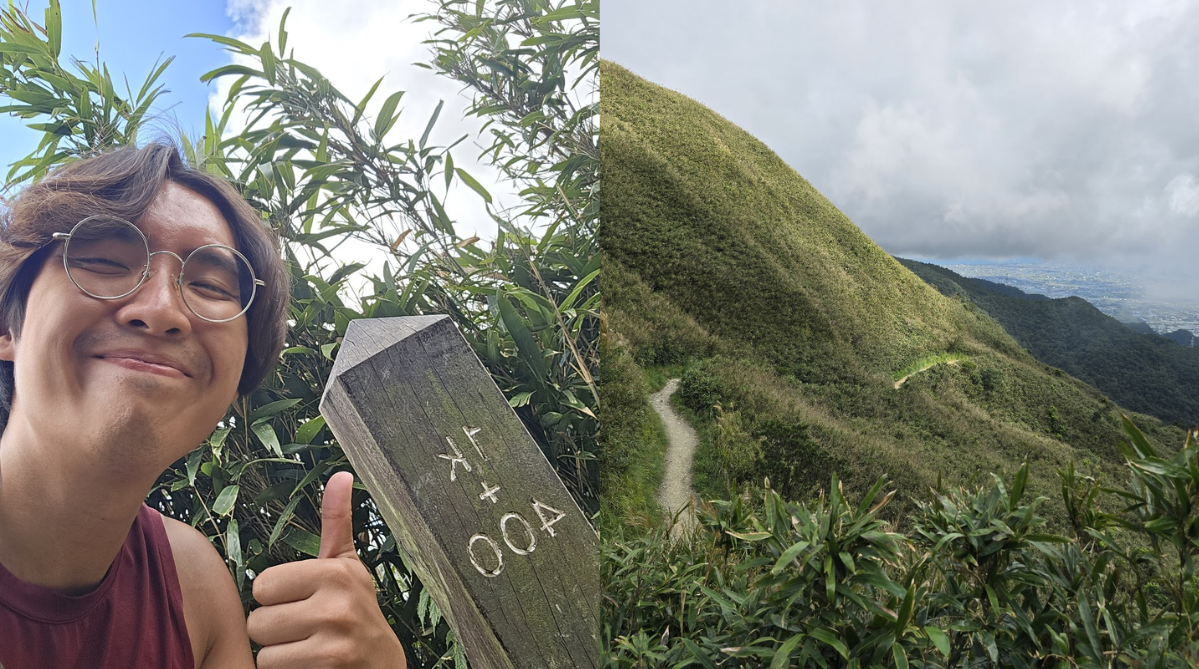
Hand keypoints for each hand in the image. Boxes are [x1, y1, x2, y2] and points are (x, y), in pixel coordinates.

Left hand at [247, 472, 406, 667]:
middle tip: (305, 630)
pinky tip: (311, 666)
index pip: (261, 585)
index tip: (304, 603)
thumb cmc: (357, 613)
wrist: (383, 667)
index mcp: (336, 571)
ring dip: (280, 654)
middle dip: (275, 631)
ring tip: (308, 648)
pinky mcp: (330, 664)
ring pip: (263, 649)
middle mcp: (338, 602)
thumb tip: (340, 474)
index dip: (276, 599)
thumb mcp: (348, 567)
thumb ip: (336, 522)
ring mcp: (336, 638)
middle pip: (258, 620)